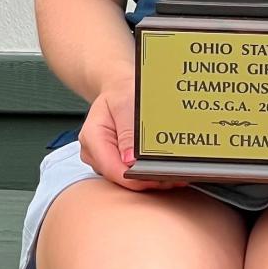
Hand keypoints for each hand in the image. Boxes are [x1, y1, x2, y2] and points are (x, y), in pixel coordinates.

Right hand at [78, 77, 190, 192]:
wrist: (118, 89)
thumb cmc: (121, 93)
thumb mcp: (126, 103)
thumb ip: (128, 132)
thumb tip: (131, 160)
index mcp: (92, 137)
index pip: (113, 169)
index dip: (137, 178)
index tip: (160, 177)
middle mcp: (93, 153)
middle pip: (120, 178)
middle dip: (147, 179)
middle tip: (175, 175)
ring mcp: (102, 159)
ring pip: (126, 179)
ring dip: (149, 177)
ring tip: (173, 171)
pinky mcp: (113, 162)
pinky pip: (130, 174)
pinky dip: (146, 173)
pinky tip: (163, 169)